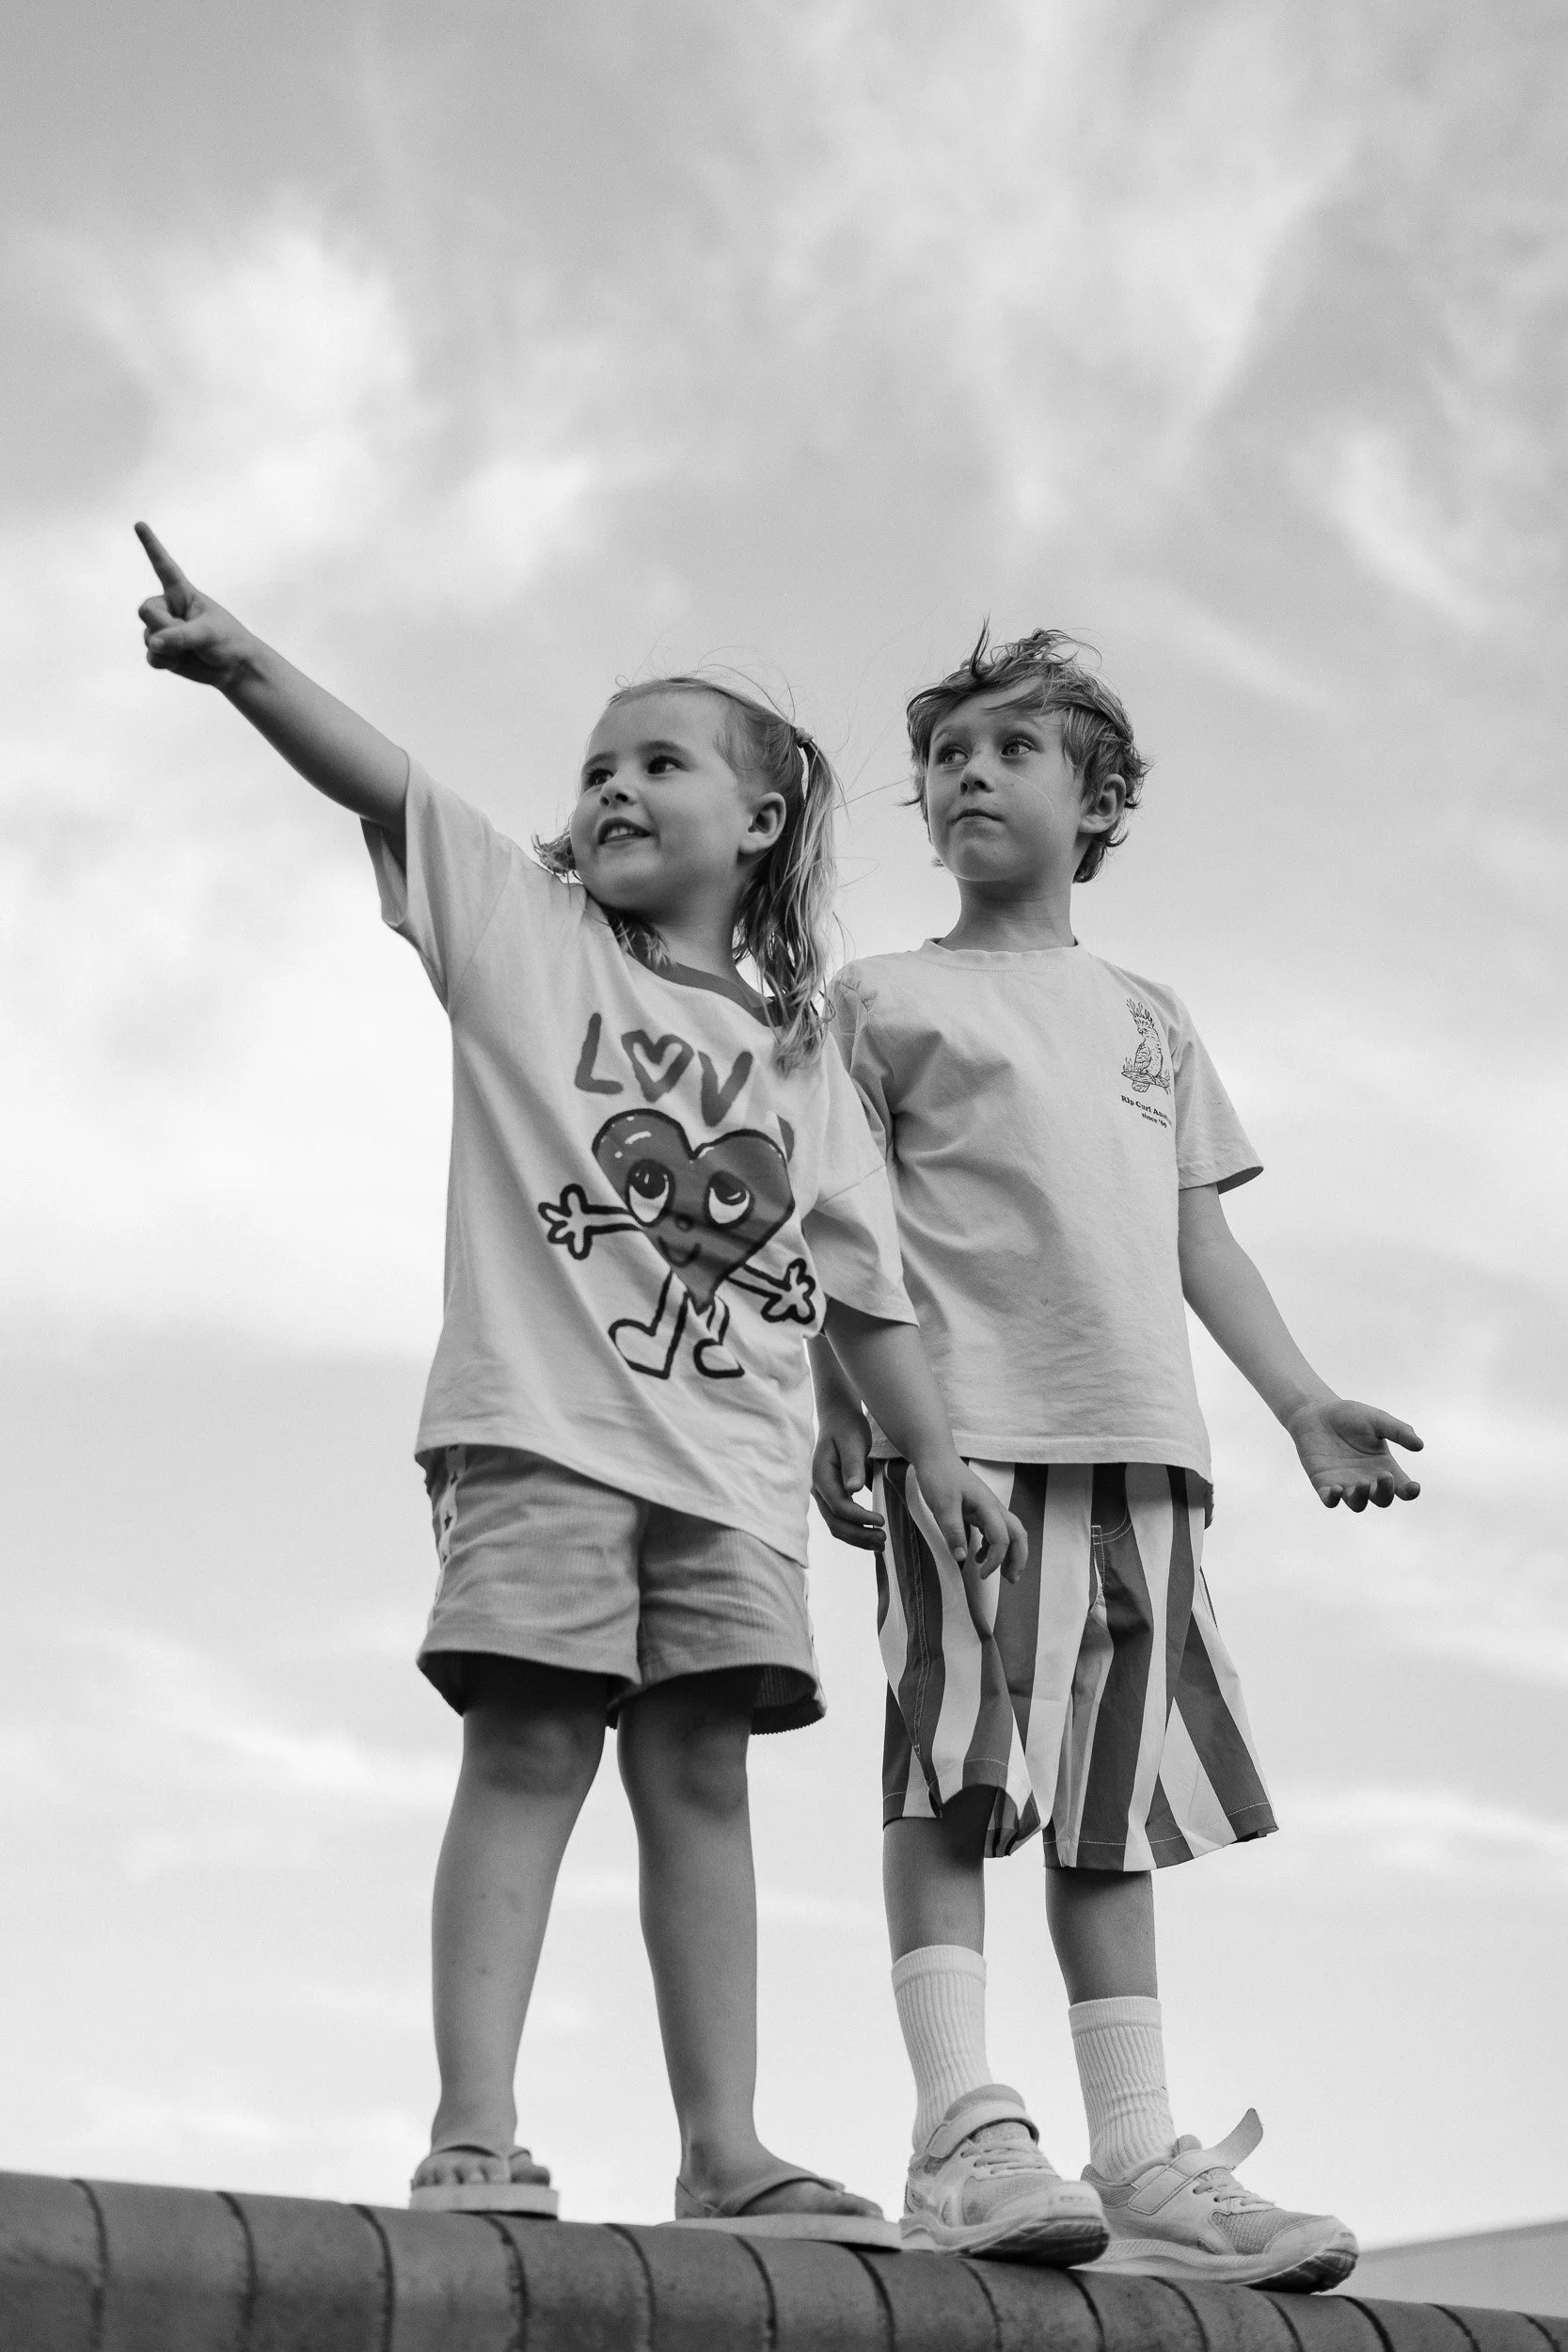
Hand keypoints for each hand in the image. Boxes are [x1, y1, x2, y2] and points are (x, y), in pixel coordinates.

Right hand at [135, 523, 257, 690]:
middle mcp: (169, 608)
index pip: (164, 566)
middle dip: (163, 626)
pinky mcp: (162, 651)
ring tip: (191, 650)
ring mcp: (163, 630)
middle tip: (187, 636)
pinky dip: (164, 662)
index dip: (151, 546)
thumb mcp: (208, 633)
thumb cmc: (227, 641)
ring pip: (148, 636)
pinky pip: (151, 656)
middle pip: (146, 610)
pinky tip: (180, 662)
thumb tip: (153, 644)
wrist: (234, 668)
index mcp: (182, 593)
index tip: (139, 524)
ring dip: (169, 649)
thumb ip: (180, 636)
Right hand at [811, 1408, 884, 1550]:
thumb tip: (853, 1489)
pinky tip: (873, 1534)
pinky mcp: (833, 1496)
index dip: (859, 1517)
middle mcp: (819, 1489)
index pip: (839, 1506)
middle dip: (859, 1534)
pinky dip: (857, 1530)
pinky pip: (841, 1520)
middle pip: (835, 1522)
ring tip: (880, 1543)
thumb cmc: (847, 1427)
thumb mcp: (853, 1442)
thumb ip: (853, 1466)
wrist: (839, 1419)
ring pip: (837, 1526)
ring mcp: (824, 1495)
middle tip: (883, 1539)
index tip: (881, 1520)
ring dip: (858, 1538)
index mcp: (821, 1476)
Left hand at [910, 1449, 1028, 1581]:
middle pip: (1018, 1534)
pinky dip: (992, 1547)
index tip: (981, 1575)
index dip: (996, 1560)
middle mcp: (993, 1507)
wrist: (935, 1456)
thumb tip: (962, 1558)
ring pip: (1010, 1533)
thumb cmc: (939, 1477)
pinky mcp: (980, 1509)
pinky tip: (980, 1557)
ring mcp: (988, 1508)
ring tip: (1003, 1575)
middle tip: (1011, 1580)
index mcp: (987, 1506)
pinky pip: (994, 1530)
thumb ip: (952, 1531)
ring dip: (1010, 1554)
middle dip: (1019, 1558)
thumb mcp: (942, 1505)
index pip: (1002, 1538)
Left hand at [1287, 1397, 1422, 1509]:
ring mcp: (1345, 1484)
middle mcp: (1367, 1479)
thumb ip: (1398, 1431)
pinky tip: (1337, 1489)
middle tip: (1383, 1475)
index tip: (1413, 1487)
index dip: (1410, 1492)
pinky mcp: (1324, 1483)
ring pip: (1357, 1504)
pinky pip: (1330, 1500)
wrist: (1316, 1412)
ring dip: (1361, 1498)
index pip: (1401, 1487)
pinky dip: (1333, 1499)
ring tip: (1362, 1483)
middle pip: (1382, 1499)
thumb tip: (1420, 1445)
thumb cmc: (1350, 1416)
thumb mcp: (1377, 1420)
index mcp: (1383, 1467)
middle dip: (1385, 1492)